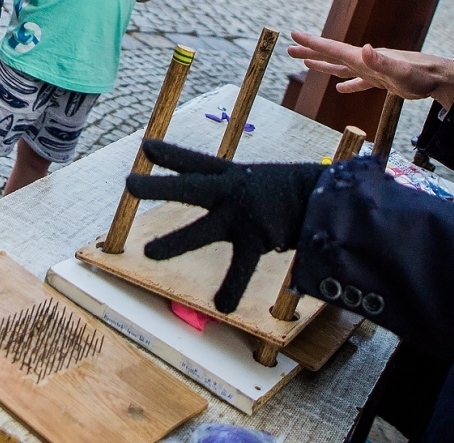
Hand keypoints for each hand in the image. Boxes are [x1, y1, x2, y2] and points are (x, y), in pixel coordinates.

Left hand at [126, 140, 323, 313]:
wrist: (325, 199)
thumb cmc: (285, 192)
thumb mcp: (252, 181)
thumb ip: (226, 186)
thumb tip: (203, 188)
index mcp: (231, 176)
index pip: (194, 162)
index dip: (170, 155)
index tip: (145, 148)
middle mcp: (232, 192)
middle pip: (189, 187)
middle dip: (158, 187)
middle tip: (128, 184)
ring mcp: (242, 216)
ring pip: (202, 230)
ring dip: (174, 242)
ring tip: (148, 253)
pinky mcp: (257, 239)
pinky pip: (240, 269)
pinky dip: (231, 288)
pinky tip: (221, 305)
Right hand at [287, 31, 453, 109]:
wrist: (437, 79)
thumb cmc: (420, 75)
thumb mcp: (399, 71)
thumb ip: (381, 62)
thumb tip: (365, 49)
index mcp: (363, 58)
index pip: (333, 48)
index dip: (313, 42)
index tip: (294, 34)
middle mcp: (364, 61)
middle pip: (332, 55)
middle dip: (311, 51)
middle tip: (289, 47)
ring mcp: (371, 70)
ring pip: (341, 67)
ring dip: (323, 65)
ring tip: (305, 62)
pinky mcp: (380, 81)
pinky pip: (358, 82)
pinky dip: (347, 84)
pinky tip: (340, 89)